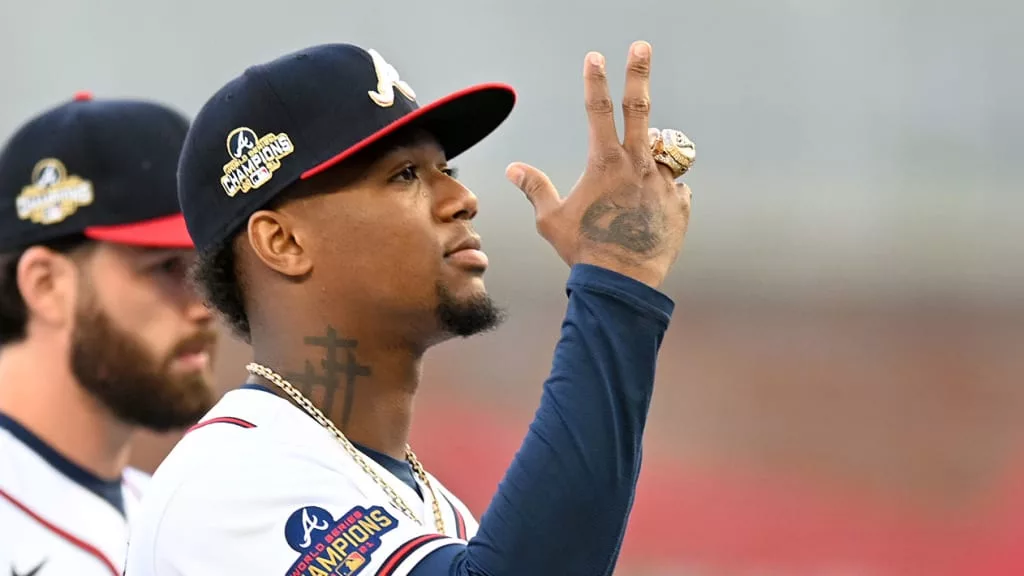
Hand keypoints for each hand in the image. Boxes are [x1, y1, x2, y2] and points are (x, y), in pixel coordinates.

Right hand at [506, 41, 691, 288]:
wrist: (623, 283)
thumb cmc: (583, 250)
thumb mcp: (551, 220)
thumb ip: (535, 189)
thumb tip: (513, 169)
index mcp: (604, 163)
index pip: (598, 111)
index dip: (594, 81)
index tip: (594, 57)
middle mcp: (637, 164)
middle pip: (639, 108)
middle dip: (638, 73)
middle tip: (641, 46)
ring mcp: (663, 182)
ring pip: (659, 153)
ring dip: (647, 158)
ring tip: (634, 188)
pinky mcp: (680, 203)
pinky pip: (674, 187)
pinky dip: (663, 192)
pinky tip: (649, 213)